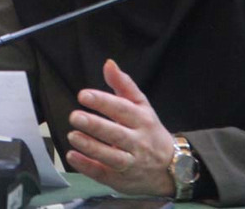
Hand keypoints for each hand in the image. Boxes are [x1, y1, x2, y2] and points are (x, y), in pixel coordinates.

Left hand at [64, 59, 175, 196]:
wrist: (172, 168)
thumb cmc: (149, 131)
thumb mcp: (141, 106)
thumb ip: (123, 85)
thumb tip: (109, 64)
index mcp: (142, 120)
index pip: (122, 110)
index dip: (103, 102)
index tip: (83, 95)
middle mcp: (138, 142)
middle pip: (116, 134)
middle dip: (95, 125)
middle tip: (75, 116)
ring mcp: (131, 163)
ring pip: (111, 157)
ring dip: (90, 147)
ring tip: (72, 136)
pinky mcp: (122, 179)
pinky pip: (104, 174)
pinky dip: (88, 166)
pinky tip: (73, 157)